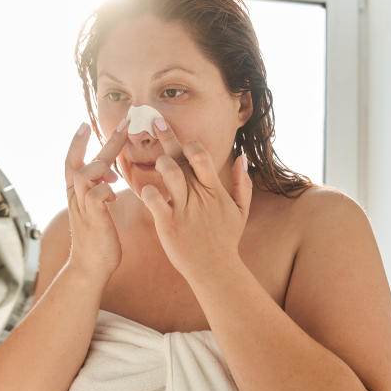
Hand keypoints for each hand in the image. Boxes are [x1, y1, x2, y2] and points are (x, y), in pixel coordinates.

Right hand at [65, 120, 127, 279]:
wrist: (91, 266)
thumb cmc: (99, 237)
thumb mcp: (98, 208)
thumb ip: (101, 189)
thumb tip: (111, 174)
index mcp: (77, 192)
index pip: (73, 160)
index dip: (78, 141)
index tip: (86, 123)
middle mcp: (76, 196)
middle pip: (82, 161)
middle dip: (103, 141)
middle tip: (124, 122)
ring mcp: (82, 208)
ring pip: (85, 175)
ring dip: (101, 166)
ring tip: (114, 171)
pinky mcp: (93, 220)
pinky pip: (96, 196)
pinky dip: (106, 191)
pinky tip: (114, 195)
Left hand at [139, 118, 251, 279]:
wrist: (215, 270)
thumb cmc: (225, 240)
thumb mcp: (240, 211)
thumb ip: (241, 183)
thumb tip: (244, 158)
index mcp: (213, 189)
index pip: (201, 154)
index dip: (187, 140)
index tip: (170, 128)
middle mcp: (199, 195)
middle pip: (182, 157)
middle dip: (167, 136)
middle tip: (154, 120)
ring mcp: (184, 209)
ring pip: (170, 173)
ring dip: (161, 163)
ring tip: (157, 163)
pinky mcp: (168, 224)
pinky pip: (154, 200)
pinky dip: (148, 192)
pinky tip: (147, 191)